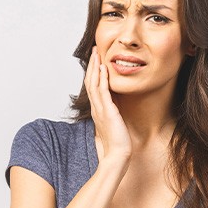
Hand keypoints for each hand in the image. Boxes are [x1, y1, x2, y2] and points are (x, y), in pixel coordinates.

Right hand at [84, 47, 131, 161]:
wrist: (117, 156)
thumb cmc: (117, 145)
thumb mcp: (113, 126)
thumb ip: (111, 117)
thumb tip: (114, 112)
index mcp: (97, 111)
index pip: (92, 87)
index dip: (93, 73)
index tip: (96, 60)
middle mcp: (96, 108)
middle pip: (90, 82)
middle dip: (92, 65)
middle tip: (94, 50)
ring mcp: (100, 110)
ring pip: (93, 83)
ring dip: (95, 67)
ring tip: (97, 53)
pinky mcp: (107, 112)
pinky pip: (102, 92)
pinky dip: (101, 79)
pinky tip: (103, 68)